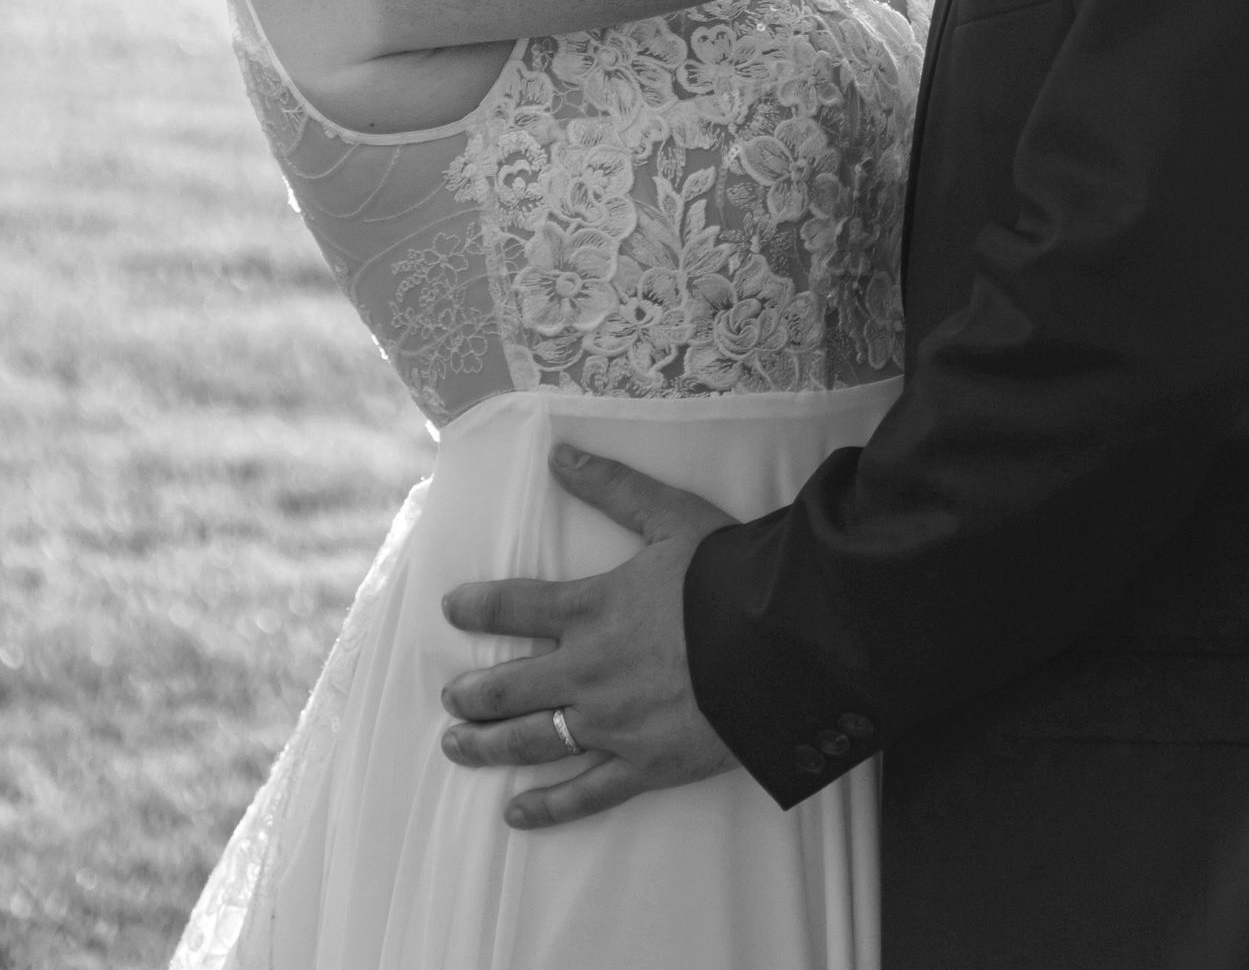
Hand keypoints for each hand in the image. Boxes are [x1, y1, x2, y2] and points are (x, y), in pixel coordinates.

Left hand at [440, 447, 737, 828]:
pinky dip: (547, 807)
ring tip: (457, 745)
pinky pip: (584, 793)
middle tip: (450, 697)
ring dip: (488, 744)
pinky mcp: (642, 765)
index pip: (516, 607)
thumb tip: (559, 455)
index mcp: (592, 608)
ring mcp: (611, 724)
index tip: (450, 609)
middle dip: (472, 692)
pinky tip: (515, 813)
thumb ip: (613, 487)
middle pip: (510, 686)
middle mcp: (588, 670)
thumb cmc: (725, 573)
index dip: (477, 607)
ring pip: (533, 741)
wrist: (778, 638)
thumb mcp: (670, 515)